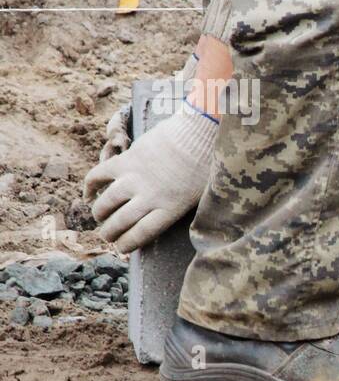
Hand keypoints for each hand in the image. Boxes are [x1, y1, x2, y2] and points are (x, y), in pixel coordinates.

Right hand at [83, 103, 217, 253]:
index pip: (142, 234)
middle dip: (110, 233)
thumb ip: (181, 209)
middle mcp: (150, 196)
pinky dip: (90, 184)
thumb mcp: (202, 195)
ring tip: (99, 217)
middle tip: (106, 236)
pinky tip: (88, 192)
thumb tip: (165, 221)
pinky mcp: (127, 159)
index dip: (127, 244)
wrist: (201, 132)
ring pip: (107, 201)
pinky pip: (100, 174)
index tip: (121, 249)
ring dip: (99, 212)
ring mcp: (136, 177)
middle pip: (122, 221)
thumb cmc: (208, 164)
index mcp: (171, 209)